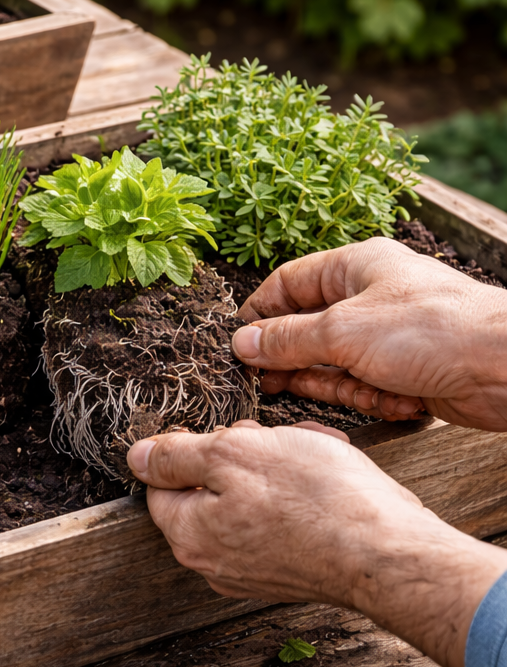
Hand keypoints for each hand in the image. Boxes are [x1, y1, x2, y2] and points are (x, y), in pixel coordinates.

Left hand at [129, 420, 506, 666]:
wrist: (392, 555)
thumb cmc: (316, 500)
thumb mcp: (233, 453)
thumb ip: (176, 456)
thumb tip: (136, 457)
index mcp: (189, 536)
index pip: (162, 484)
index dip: (192, 447)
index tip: (229, 433)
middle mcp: (215, 564)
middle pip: (209, 490)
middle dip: (243, 456)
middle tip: (275, 441)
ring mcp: (256, 573)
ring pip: (251, 500)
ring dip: (279, 468)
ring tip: (312, 454)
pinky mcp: (295, 573)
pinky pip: (285, 520)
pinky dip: (304, 494)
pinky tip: (332, 478)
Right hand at [235, 237, 506, 428]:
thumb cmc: (431, 331)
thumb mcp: (342, 332)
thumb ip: (287, 340)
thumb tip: (242, 343)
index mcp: (354, 267)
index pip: (287, 284)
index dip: (259, 314)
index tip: (236, 345)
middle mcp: (370, 297)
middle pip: (307, 328)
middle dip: (292, 358)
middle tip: (266, 383)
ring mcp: (389, 335)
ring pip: (335, 362)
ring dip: (337, 383)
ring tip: (354, 391)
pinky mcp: (407, 370)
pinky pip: (366, 384)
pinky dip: (372, 396)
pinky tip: (395, 399)